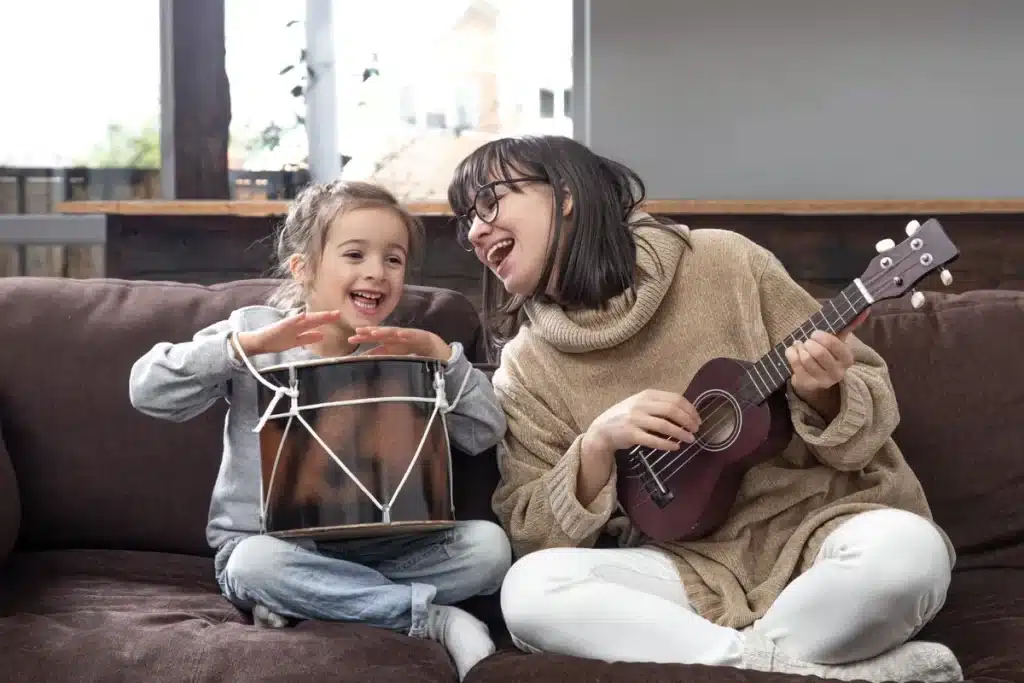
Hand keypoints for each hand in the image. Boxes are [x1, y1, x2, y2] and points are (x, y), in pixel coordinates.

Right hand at [236, 309, 341, 356]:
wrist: (259, 342)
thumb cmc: (275, 341)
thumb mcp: (295, 342)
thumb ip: (308, 338)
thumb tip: (321, 336)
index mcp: (299, 328)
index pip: (315, 322)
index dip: (326, 319)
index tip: (338, 316)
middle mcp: (295, 325)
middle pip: (313, 320)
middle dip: (325, 317)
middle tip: (338, 313)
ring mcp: (288, 325)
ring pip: (304, 320)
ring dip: (315, 317)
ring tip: (326, 314)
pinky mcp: (279, 327)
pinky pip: (289, 323)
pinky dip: (296, 319)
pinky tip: (303, 315)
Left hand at [347, 326, 451, 361]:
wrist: (428, 344)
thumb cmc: (408, 348)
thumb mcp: (391, 353)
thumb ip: (378, 354)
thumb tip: (362, 359)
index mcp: (386, 340)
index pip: (372, 338)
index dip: (362, 338)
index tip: (350, 339)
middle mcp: (393, 335)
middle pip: (379, 333)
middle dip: (369, 331)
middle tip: (358, 331)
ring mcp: (404, 334)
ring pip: (392, 332)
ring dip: (384, 331)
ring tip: (375, 332)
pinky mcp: (415, 335)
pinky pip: (409, 335)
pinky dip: (404, 334)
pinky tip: (399, 334)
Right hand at [583, 389, 701, 461]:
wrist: (602, 429)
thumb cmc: (625, 416)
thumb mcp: (641, 404)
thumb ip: (659, 405)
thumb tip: (686, 413)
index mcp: (647, 395)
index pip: (675, 399)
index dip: (690, 409)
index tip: (697, 419)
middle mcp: (641, 405)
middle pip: (672, 410)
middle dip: (688, 421)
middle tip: (696, 430)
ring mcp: (635, 419)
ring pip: (665, 425)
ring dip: (681, 433)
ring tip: (690, 439)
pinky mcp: (631, 434)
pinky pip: (654, 440)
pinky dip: (667, 444)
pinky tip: (675, 447)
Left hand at [785, 309, 868, 399]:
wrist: (814, 377)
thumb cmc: (827, 354)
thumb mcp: (838, 341)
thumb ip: (849, 326)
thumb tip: (864, 310)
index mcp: (847, 360)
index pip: (834, 344)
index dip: (821, 336)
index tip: (815, 333)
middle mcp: (838, 373)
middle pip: (818, 353)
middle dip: (809, 343)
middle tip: (807, 340)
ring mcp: (822, 381)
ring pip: (805, 358)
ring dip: (799, 347)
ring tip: (800, 345)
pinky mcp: (807, 384)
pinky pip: (795, 363)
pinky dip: (791, 353)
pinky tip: (793, 351)